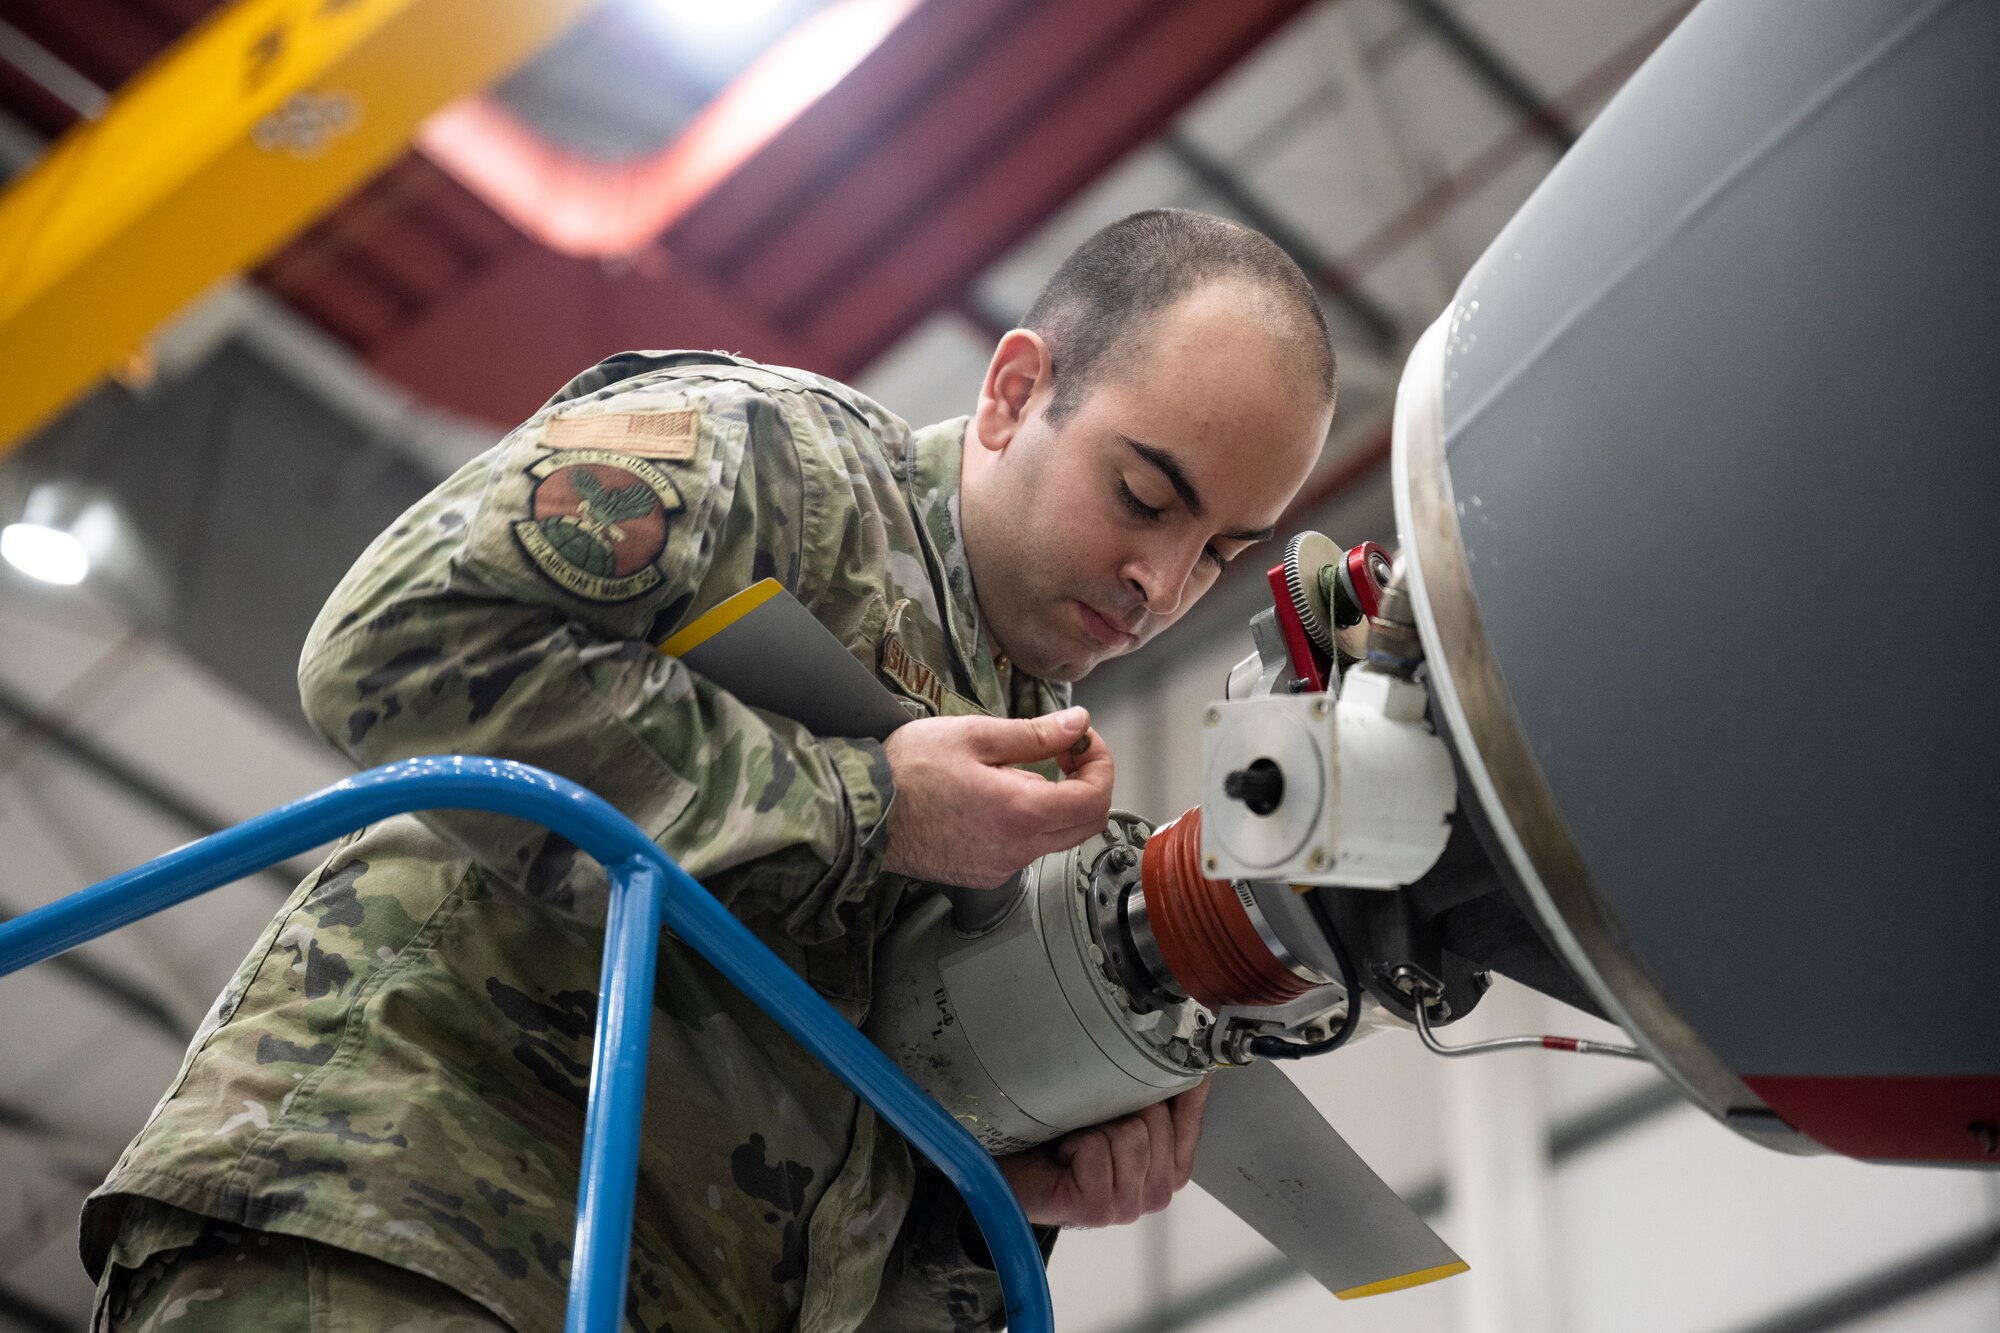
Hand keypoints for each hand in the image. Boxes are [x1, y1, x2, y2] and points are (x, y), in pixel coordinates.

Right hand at [881, 705, 1114, 887]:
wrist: (861, 812)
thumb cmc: (908, 768)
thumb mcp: (974, 734)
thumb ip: (1035, 733)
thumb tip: (1077, 723)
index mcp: (1022, 812)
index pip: (1095, 797)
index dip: (1099, 762)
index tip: (1079, 738)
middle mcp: (1019, 849)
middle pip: (1086, 824)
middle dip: (1087, 783)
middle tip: (1062, 751)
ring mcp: (1002, 867)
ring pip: (1056, 837)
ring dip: (1055, 802)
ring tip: (1014, 770)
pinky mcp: (984, 875)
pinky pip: (1025, 849)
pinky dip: (1027, 822)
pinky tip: (994, 798)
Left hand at [993, 1079, 1211, 1227]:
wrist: (1009, 1162)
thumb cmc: (1061, 1130)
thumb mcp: (1117, 1099)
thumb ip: (1161, 1082)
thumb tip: (1195, 1053)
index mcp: (1172, 1161)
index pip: (1192, 1104)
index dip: (1167, 1079)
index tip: (1135, 1071)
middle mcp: (1159, 1188)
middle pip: (1158, 1119)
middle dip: (1119, 1107)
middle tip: (1092, 1121)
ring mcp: (1131, 1205)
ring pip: (1131, 1136)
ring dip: (1095, 1127)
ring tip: (1077, 1139)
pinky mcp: (1099, 1210)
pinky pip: (1097, 1151)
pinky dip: (1074, 1145)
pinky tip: (1065, 1156)